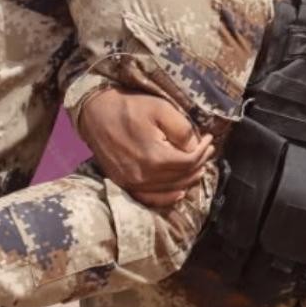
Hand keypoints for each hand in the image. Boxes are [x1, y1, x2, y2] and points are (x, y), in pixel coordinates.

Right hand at [77, 87, 215, 206]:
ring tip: (198, 165)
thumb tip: (195, 148)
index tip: (209, 139)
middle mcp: (143, 176)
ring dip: (187, 179)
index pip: (189, 162)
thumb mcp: (162, 109)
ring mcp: (131, 183)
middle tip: (206, 150)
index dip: (203, 152)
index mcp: (154, 158)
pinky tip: (178, 193)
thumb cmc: (130, 108)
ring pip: (169, 190)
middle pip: (182, 178)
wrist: (96, 112)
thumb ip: (183, 130)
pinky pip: (149, 198)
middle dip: (199, 164)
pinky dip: (166, 198)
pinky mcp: (123, 183)